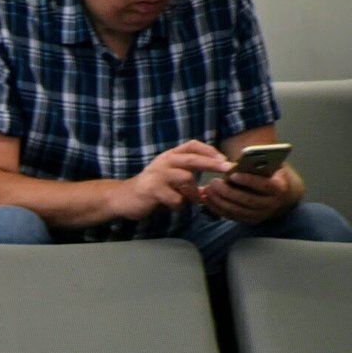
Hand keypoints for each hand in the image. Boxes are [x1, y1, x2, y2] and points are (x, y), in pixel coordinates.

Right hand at [110, 140, 229, 220]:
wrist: (123, 198)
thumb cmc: (151, 189)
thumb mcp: (170, 180)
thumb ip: (189, 181)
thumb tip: (211, 190)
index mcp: (170, 156)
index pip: (193, 145)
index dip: (210, 150)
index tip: (224, 159)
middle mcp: (164, 162)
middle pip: (193, 158)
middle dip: (213, 163)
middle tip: (228, 168)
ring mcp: (158, 175)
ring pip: (187, 179)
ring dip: (193, 193)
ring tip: (192, 201)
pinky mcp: (152, 190)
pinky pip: (176, 199)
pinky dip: (179, 205)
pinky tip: (172, 206)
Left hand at [200, 167, 292, 223]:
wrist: (279, 193)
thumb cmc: (271, 173)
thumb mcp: (271, 165)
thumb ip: (260, 163)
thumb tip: (238, 164)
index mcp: (280, 188)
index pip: (264, 185)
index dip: (248, 180)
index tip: (233, 174)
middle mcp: (272, 204)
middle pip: (247, 200)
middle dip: (228, 191)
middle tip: (214, 181)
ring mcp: (261, 215)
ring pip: (237, 210)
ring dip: (219, 201)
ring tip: (208, 189)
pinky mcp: (250, 221)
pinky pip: (231, 216)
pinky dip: (217, 208)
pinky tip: (207, 199)